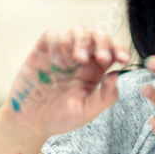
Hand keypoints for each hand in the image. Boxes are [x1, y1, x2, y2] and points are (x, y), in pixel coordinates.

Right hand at [2, 26, 130, 138]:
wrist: (31, 123)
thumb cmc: (61, 117)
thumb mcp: (88, 111)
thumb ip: (105, 96)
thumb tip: (117, 74)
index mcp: (95, 71)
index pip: (112, 50)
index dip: (119, 49)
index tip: (123, 59)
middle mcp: (80, 59)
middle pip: (97, 35)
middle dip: (103, 42)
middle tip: (102, 58)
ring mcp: (61, 53)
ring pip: (77, 30)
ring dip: (82, 40)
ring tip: (79, 59)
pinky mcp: (42, 52)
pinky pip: (51, 34)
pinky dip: (56, 42)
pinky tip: (56, 61)